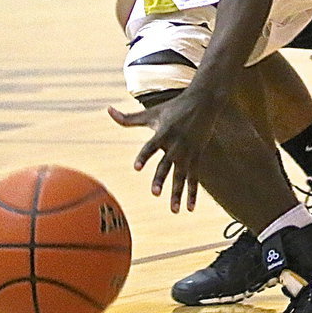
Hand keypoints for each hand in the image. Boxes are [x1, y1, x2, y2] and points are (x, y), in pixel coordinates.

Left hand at [108, 86, 224, 210]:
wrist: (204, 102)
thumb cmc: (174, 107)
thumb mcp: (152, 112)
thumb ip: (129, 118)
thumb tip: (108, 110)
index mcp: (163, 133)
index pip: (150, 146)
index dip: (144, 156)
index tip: (136, 168)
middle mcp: (175, 144)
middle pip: (166, 164)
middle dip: (161, 179)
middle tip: (155, 193)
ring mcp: (187, 152)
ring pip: (181, 176)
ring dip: (177, 193)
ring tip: (174, 210)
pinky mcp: (197, 156)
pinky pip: (194, 178)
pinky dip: (192, 193)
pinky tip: (190, 208)